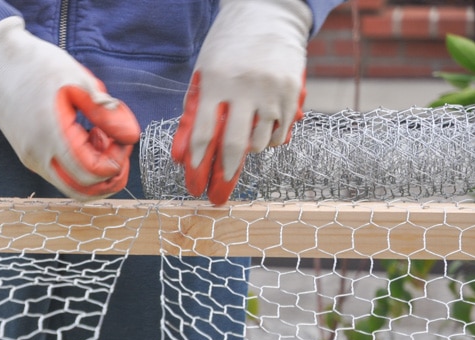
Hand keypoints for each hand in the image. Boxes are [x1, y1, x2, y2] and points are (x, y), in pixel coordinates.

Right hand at [0, 17, 140, 200]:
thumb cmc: (35, 65)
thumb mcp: (77, 80)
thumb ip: (105, 112)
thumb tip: (132, 135)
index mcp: (50, 135)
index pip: (92, 172)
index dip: (115, 162)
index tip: (123, 138)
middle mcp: (37, 155)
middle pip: (81, 191)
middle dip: (108, 178)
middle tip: (119, 149)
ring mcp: (30, 159)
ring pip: (71, 185)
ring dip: (94, 171)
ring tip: (101, 138)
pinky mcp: (29, 156)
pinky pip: (60, 173)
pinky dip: (79, 164)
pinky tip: (85, 137)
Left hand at [171, 0, 311, 204]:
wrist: (267, 14)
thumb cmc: (228, 47)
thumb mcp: (204, 72)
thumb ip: (194, 109)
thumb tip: (182, 150)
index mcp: (216, 82)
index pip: (202, 132)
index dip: (197, 160)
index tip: (194, 177)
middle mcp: (244, 88)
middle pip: (232, 143)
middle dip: (224, 171)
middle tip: (219, 188)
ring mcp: (270, 91)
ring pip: (259, 142)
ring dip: (248, 151)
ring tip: (243, 147)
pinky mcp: (291, 92)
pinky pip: (280, 132)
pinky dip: (269, 140)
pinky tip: (263, 134)